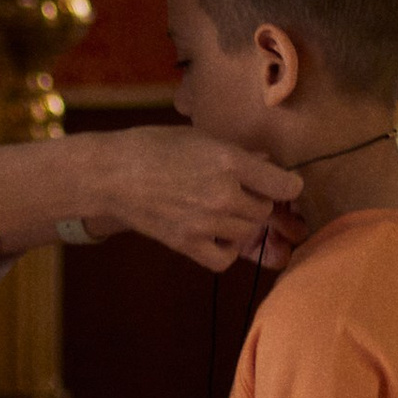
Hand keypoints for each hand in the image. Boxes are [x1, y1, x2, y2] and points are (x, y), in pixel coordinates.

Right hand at [81, 127, 303, 270]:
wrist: (110, 174)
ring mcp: (205, 223)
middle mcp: (222, 194)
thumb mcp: (199, 138)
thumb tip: (267, 164)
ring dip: (242, 223)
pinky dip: (226, 250)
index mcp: (228, 162)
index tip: (280, 183)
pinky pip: (224, 259)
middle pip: (265, 210)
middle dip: (258, 201)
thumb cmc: (152, 147)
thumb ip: (238, 154)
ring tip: (223, 209)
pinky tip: (218, 235)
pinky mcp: (186, 244)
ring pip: (248, 233)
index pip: (285, 184)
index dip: (287, 184)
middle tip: (241, 192)